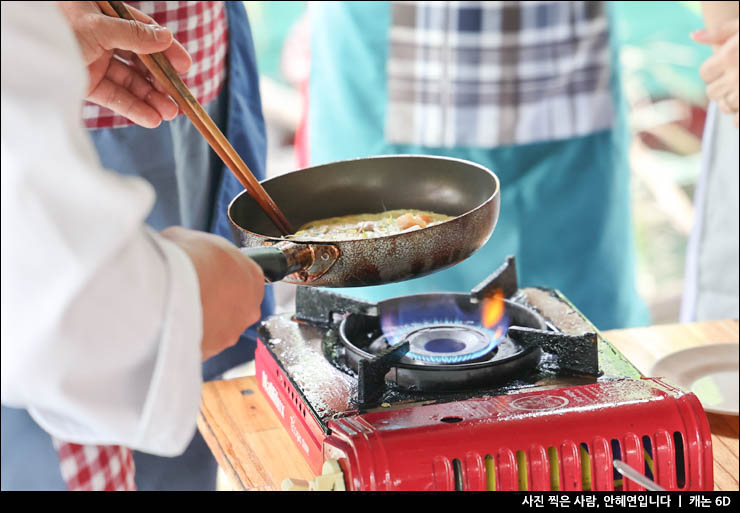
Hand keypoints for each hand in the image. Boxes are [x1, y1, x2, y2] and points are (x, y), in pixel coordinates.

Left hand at [56, 1, 191, 127]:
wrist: (21, 55)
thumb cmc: (57, 28)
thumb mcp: (99, 27)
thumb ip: (133, 34)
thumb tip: (166, 38)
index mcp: (106, 17)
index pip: (144, 33)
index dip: (166, 51)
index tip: (185, 67)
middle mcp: (103, 39)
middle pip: (140, 62)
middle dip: (161, 82)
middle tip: (180, 99)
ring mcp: (95, 62)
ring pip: (130, 83)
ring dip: (151, 99)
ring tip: (169, 114)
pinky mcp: (87, 84)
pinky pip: (115, 97)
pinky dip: (133, 109)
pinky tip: (151, 118)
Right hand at [160, 227, 264, 361]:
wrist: (172, 285)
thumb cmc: (188, 257)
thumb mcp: (193, 238)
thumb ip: (198, 248)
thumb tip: (183, 249)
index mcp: (254, 277)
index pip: (246, 280)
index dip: (225, 279)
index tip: (210, 278)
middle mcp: (250, 308)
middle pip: (236, 307)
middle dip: (217, 303)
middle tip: (195, 295)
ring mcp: (232, 332)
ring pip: (220, 328)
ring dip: (204, 322)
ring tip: (180, 310)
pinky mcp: (212, 350)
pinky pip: (201, 343)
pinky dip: (189, 337)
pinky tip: (172, 325)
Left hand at [692, 19, 738, 126]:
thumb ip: (720, 32)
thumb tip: (693, 36)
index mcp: (731, 55)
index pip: (705, 73)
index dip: (713, 72)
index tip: (724, 69)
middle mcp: (737, 75)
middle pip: (712, 92)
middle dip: (720, 88)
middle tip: (734, 82)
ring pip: (725, 106)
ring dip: (731, 103)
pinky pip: (738, 120)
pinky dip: (738, 119)